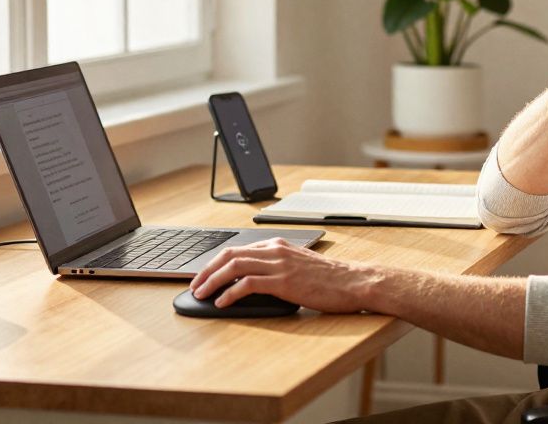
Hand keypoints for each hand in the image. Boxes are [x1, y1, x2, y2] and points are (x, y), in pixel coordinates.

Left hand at [189, 237, 374, 312]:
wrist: (353, 282)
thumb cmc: (330, 279)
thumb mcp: (299, 265)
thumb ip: (278, 266)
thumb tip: (253, 281)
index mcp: (278, 245)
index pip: (238, 249)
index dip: (216, 262)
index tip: (204, 274)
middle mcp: (276, 250)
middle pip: (230, 254)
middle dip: (207, 270)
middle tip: (195, 285)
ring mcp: (279, 265)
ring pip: (234, 267)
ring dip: (212, 281)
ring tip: (201, 294)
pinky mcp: (283, 282)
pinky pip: (247, 284)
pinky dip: (230, 293)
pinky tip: (222, 303)